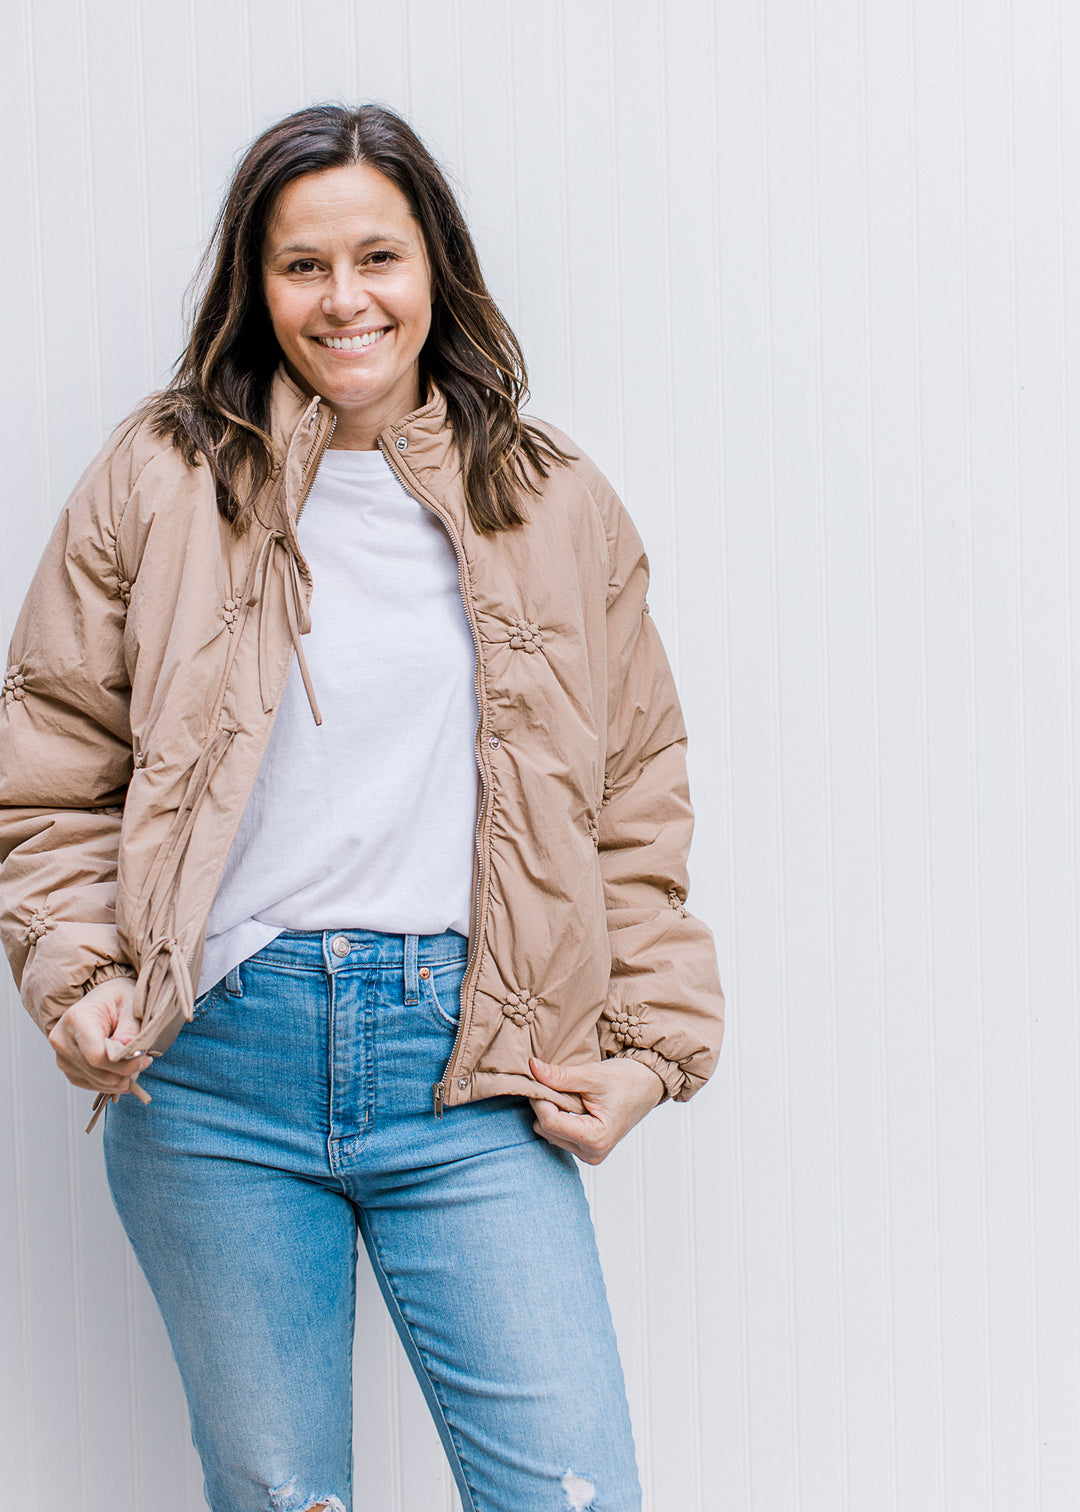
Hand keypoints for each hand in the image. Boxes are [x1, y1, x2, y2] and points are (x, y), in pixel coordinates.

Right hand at [48, 977, 151, 1104]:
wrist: (103, 1001)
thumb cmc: (118, 999)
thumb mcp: (131, 1005)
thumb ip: (131, 1031)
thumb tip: (130, 1056)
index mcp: (76, 1019)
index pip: (97, 1056)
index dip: (124, 1063)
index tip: (145, 1057)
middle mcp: (62, 1040)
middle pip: (99, 1072)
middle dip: (127, 1071)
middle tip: (145, 1059)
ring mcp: (62, 1057)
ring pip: (99, 1082)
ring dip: (122, 1078)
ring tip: (134, 1060)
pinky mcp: (69, 1070)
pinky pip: (94, 1086)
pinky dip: (113, 1081)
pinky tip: (122, 1067)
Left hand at [527, 1055, 664, 1164]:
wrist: (648, 1085)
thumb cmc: (628, 1080)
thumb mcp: (593, 1075)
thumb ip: (561, 1076)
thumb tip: (533, 1068)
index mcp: (595, 1139)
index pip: (550, 1122)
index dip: (539, 1099)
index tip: (537, 1078)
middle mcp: (591, 1153)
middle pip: (547, 1129)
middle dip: (545, 1104)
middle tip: (554, 1082)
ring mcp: (588, 1153)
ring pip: (549, 1132)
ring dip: (551, 1110)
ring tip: (568, 1093)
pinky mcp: (586, 1148)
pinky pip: (558, 1134)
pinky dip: (558, 1116)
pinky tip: (570, 1103)